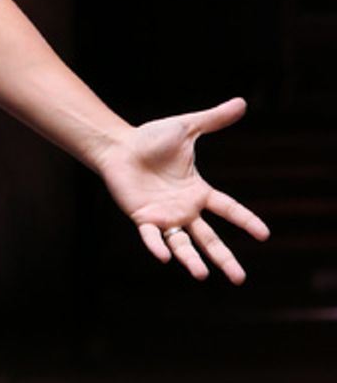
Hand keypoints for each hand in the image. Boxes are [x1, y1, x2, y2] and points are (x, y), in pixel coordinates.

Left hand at [95, 97, 269, 282]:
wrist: (118, 146)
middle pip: (209, 239)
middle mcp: (184, 209)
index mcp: (198, 192)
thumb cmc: (150, 138)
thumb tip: (242, 103)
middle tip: (239, 279)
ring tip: (202, 276)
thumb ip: (213, 119)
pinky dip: (156, 246)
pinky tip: (164, 258)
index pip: (228, 209)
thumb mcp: (187, 129)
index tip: (265, 234)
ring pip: (181, 244)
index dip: (246, 221)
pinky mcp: (142, 217)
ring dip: (191, 260)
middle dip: (224, 258)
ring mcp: (163, 216)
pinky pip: (151, 236)